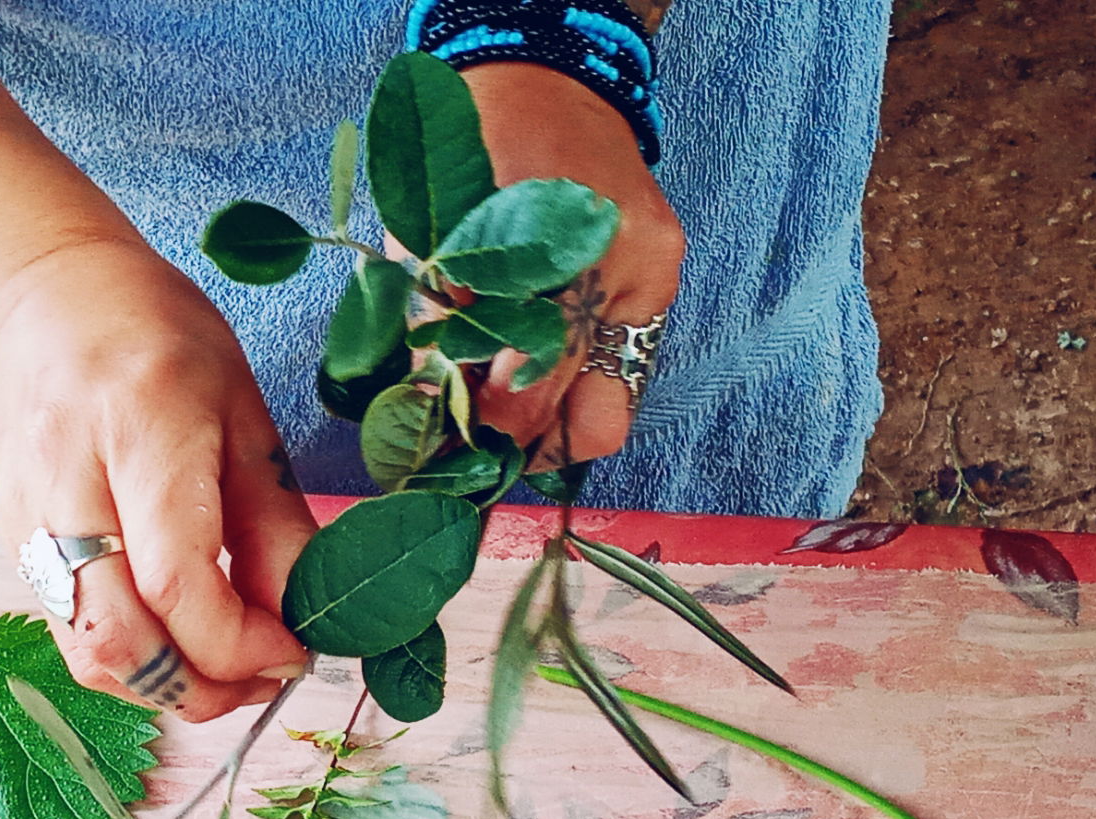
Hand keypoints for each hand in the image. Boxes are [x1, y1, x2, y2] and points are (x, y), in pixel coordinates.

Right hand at [0, 238, 314, 720]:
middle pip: (120, 640)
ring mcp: (27, 522)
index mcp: (141, 432)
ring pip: (87, 655)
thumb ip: (273, 521)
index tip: (296, 647)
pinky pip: (72, 634)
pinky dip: (132, 660)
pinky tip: (177, 637)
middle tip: (264, 676)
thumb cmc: (158, 339)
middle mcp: (69, 485)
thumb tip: (306, 617)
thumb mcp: (243, 411)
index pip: (176, 584)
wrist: (44, 301)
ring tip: (226, 669)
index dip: (242, 643)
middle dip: (204, 689)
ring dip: (164, 688)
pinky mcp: (11, 545)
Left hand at [460, 63, 686, 470]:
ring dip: (561, 422)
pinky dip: (581, 372)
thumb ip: (434, 334)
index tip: (453, 460)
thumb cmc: (471, 152)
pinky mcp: (667, 267)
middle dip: (532, 448)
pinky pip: (627, 356)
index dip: (490, 436)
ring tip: (510, 417)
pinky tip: (541, 363)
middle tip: (485, 454)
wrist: (545, 80)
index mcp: (550, 252)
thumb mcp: (427, 241)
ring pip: (619, 402)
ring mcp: (656, 270)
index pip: (531, 386)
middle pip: (592, 417)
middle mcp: (621, 268)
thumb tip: (435, 422)